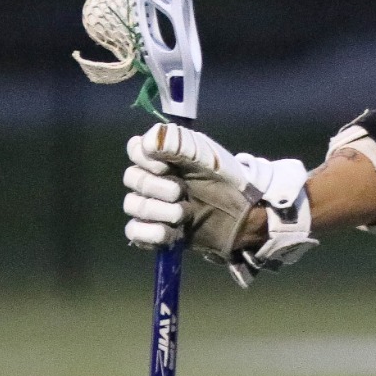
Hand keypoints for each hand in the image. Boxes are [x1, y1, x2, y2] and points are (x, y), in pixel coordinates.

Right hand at [121, 123, 313, 285]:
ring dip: (158, 210)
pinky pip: (135, 232)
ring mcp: (151, 205)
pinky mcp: (155, 230)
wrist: (243, 212)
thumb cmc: (225, 179)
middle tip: (181, 192)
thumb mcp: (206, 156)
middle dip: (156, 187)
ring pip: (133, 205)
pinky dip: (151, 233)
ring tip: (184, 213)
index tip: (167, 166)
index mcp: (163, 156)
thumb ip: (178, 143)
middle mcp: (152, 178)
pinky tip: (172, 233)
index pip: (136, 150)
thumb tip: (147, 142)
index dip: (146, 159)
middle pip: (132, 179)